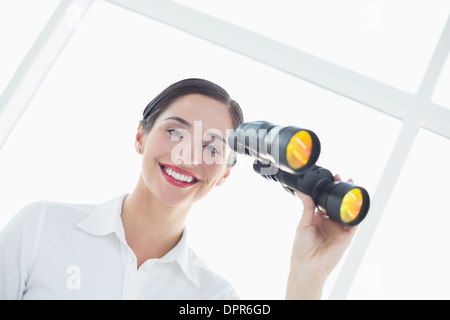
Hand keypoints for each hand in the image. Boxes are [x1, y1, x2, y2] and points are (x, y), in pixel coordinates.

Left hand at [285, 174, 357, 299]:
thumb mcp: (303, 224)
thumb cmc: (302, 248)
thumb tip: (303, 192)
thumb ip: (307, 207)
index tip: (330, 179)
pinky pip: (354, 224)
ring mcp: (339, 230)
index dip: (328, 191)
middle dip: (341, 191)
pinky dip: (356, 214)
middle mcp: (330, 223)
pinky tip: (356, 203)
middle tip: (342, 177)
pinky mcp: (347, 237)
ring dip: (350, 199)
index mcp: (318, 220)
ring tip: (351, 185)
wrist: (307, 265)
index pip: (325, 202)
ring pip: (347, 212)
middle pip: (338, 204)